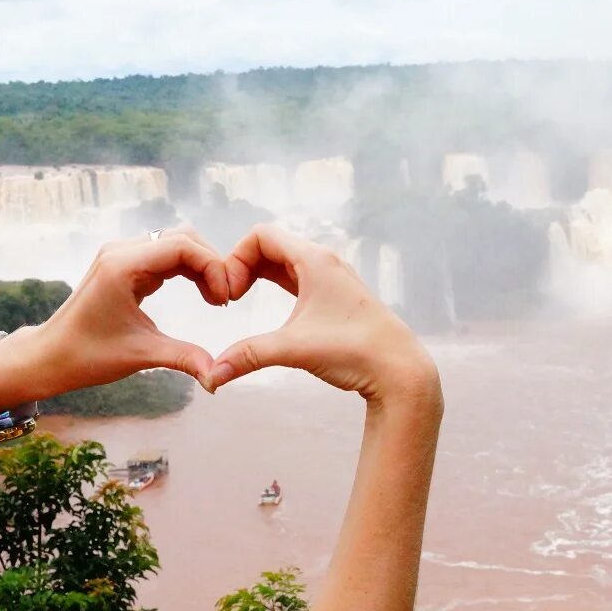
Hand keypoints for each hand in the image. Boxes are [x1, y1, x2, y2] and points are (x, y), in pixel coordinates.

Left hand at [0, 228, 229, 406]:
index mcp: (123, 265)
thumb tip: (218, 376)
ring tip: (214, 297)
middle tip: (224, 298)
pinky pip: (163, 253)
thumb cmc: (87, 356)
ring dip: (199, 265)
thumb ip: (184, 358)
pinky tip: (198, 291)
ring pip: (174, 242)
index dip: (212, 267)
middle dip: (210, 263)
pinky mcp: (122, 263)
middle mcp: (121, 251)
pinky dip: (185, 268)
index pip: (182, 245)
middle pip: (183, 237)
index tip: (224, 299)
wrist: (49, 356)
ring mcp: (120, 254)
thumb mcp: (141, 355)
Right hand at [205, 224, 439, 403]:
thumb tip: (211, 376)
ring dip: (259, 274)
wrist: (399, 370)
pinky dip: (277, 284)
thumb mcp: (293, 349)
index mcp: (315, 260)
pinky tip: (269, 307)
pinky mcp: (338, 297)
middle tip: (229, 297)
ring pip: (286, 262)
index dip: (235, 257)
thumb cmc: (354, 351)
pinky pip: (299, 278)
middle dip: (243, 265)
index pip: (261, 234)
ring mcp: (333, 278)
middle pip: (271, 245)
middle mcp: (325, 262)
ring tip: (241, 299)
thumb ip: (248, 356)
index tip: (230, 293)